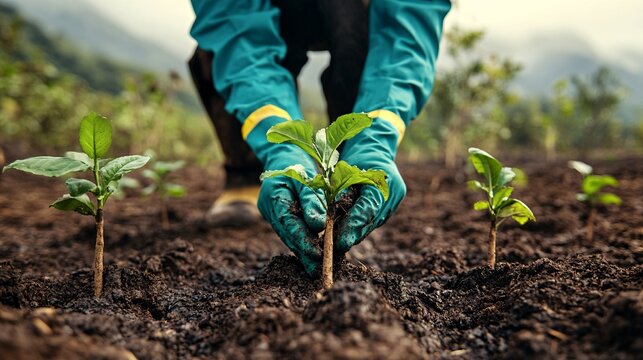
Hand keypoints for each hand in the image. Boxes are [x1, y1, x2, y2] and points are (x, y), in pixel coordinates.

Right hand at [257, 143, 326, 274]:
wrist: (281, 154)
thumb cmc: (295, 162)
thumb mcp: (306, 177)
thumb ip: (311, 200)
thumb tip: (318, 225)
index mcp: (274, 198)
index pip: (289, 224)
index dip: (304, 241)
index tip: (318, 255)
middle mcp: (270, 210)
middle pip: (289, 236)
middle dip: (304, 254)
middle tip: (319, 272)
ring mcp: (272, 214)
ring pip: (290, 237)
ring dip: (304, 252)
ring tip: (317, 269)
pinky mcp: (279, 216)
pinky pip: (291, 232)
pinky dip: (302, 242)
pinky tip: (313, 255)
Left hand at [334, 117, 405, 254]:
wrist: (376, 145)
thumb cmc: (356, 155)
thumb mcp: (344, 170)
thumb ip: (341, 193)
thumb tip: (331, 218)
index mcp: (382, 181)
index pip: (366, 210)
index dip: (352, 228)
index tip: (339, 243)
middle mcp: (392, 193)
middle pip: (370, 220)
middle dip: (352, 236)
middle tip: (334, 249)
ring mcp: (395, 199)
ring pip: (372, 223)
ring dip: (356, 234)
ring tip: (338, 245)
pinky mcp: (392, 203)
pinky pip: (374, 219)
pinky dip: (361, 226)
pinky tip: (348, 234)